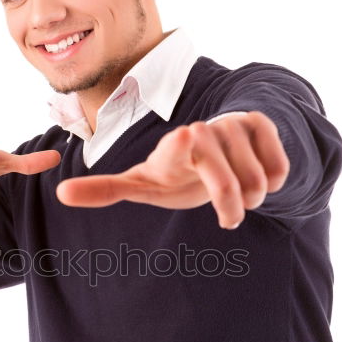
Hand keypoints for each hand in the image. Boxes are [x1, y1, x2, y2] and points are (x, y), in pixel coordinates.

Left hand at [55, 112, 289, 228]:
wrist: (214, 149)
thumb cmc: (174, 172)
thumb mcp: (142, 185)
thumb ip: (105, 190)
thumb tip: (61, 195)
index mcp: (173, 148)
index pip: (179, 145)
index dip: (182, 145)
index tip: (183, 137)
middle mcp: (204, 131)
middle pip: (228, 183)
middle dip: (232, 207)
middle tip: (228, 219)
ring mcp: (233, 125)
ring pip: (259, 181)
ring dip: (252, 197)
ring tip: (238, 193)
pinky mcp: (260, 123)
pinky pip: (279, 169)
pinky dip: (272, 182)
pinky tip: (255, 173)